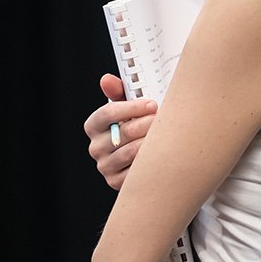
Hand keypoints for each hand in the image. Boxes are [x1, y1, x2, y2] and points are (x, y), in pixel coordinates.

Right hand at [83, 73, 157, 190]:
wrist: (144, 156)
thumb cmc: (136, 126)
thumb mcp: (127, 108)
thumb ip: (118, 92)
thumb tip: (107, 79)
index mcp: (94, 126)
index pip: (107, 113)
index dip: (132, 107)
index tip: (152, 104)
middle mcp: (96, 147)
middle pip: (123, 133)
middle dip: (147, 124)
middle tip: (164, 119)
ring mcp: (105, 166)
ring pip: (131, 152)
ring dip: (152, 141)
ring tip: (166, 134)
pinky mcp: (116, 182)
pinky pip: (136, 171)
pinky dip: (151, 161)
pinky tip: (161, 153)